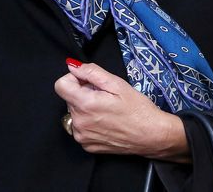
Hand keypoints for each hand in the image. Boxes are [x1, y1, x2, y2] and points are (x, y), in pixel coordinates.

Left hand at [54, 60, 190, 162]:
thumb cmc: (138, 109)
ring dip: (86, 108)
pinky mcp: (87, 146)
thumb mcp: (117, 83)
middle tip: (104, 96)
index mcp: (85, 104)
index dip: (74, 79)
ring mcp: (82, 136)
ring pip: (74, 112)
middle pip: (69, 98)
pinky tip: (106, 122)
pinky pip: (80, 127)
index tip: (88, 81)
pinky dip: (89, 122)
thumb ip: (91, 72)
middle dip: (83, 93)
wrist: (151, 136)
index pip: (60, 85)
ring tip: (106, 110)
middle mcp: (79, 123)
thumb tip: (72, 66)